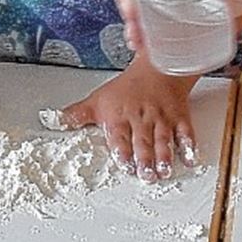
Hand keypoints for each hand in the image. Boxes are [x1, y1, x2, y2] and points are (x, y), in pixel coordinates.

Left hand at [50, 55, 198, 181]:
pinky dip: (189, 146)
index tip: (125, 164)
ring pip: (164, 139)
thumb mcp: (98, 99)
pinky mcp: (180, 118)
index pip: (121, 136)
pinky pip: (186, 132)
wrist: (158, 67)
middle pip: (143, 141)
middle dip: (145, 159)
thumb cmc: (127, 88)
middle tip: (146, 175)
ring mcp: (162, 120)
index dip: (123, 150)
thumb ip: (76, 116)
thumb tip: (51, 121)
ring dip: (164, 156)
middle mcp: (141, 120)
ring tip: (164, 171)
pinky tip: (190, 159)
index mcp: (120, 118)